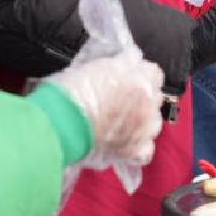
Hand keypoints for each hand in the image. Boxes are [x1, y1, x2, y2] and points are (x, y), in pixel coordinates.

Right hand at [46, 52, 164, 168]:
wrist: (61, 123)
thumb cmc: (74, 91)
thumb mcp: (100, 65)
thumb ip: (122, 66)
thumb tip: (128, 66)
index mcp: (143, 78)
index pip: (153, 73)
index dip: (138, 76)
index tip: (126, 80)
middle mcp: (149, 102)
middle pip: (154, 97)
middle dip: (140, 98)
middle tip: (119, 101)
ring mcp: (145, 128)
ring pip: (153, 123)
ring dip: (141, 122)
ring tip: (121, 123)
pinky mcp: (135, 149)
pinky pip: (146, 150)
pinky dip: (137, 147)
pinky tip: (125, 142)